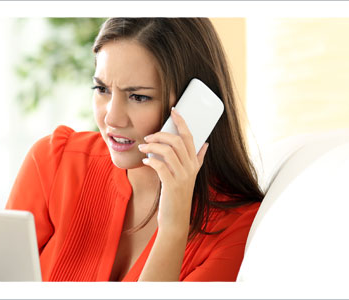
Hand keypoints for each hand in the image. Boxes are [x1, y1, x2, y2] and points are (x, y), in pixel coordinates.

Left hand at [138, 109, 208, 230]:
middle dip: (161, 135)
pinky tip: (145, 160)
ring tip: (143, 147)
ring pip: (168, 152)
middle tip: (148, 137)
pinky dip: (151, 160)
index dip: (182, 122)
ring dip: (152, 146)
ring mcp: (182, 177)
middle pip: (178, 142)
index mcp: (195, 163)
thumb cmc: (178, 195)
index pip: (190, 137)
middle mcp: (191, 168)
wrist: (176, 218)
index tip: (174, 110)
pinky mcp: (172, 185)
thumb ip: (198, 159)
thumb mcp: (191, 176)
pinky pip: (160, 166)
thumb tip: (206, 144)